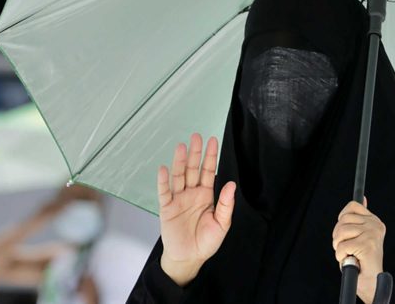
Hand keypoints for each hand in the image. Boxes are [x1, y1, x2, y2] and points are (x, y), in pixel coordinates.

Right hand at [157, 133, 235, 285]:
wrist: (189, 258)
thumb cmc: (206, 242)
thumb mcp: (222, 224)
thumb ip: (226, 204)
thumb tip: (231, 184)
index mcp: (206, 195)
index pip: (208, 171)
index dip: (210, 156)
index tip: (213, 140)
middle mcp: (192, 194)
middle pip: (193, 169)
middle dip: (195, 153)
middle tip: (196, 136)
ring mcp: (178, 199)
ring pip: (179, 177)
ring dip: (180, 162)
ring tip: (181, 147)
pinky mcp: (167, 209)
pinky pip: (164, 192)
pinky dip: (163, 181)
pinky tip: (164, 169)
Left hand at [332, 197, 385, 303]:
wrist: (372, 282)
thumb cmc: (364, 261)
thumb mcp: (362, 234)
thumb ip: (361, 217)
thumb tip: (363, 199)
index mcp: (375, 221)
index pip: (352, 206)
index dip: (342, 219)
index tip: (345, 232)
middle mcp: (375, 225)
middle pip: (343, 219)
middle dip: (338, 235)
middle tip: (345, 247)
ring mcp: (371, 234)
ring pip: (341, 232)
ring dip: (338, 247)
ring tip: (348, 254)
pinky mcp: (366, 245)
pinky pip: (341, 246)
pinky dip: (341, 256)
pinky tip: (350, 260)